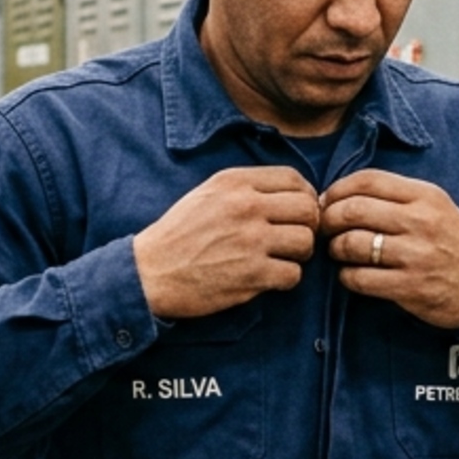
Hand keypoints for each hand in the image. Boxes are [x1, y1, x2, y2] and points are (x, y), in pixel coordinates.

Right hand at [132, 166, 321, 320]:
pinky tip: (269, 278)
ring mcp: (251, 241)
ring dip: (298, 254)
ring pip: (306, 242)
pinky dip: (285, 279)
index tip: (298, 213)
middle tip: (293, 239)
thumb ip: (246, 188)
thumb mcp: (207, 193)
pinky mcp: (252, 275)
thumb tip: (292, 193)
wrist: (150, 272)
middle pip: (308, 210)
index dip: (306, 197)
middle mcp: (246, 207)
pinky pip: (293, 275)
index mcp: (235, 183)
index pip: (295, 179)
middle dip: (307, 226)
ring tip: (281, 259)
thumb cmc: (179, 234)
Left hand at [320, 169, 458, 332]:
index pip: (368, 180)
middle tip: (325, 229)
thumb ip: (395, 196)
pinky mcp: (410, 287)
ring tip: (338, 251)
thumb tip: (338, 194)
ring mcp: (416, 255)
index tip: (328, 202)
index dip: (338, 190)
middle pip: (354, 210)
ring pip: (353, 244)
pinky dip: (346, 276)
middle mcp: (422, 221)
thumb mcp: (434, 207)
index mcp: (426, 196)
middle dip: (329, 219)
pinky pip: (359, 278)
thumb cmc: (450, 243)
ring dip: (335, 248)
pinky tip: (351, 275)